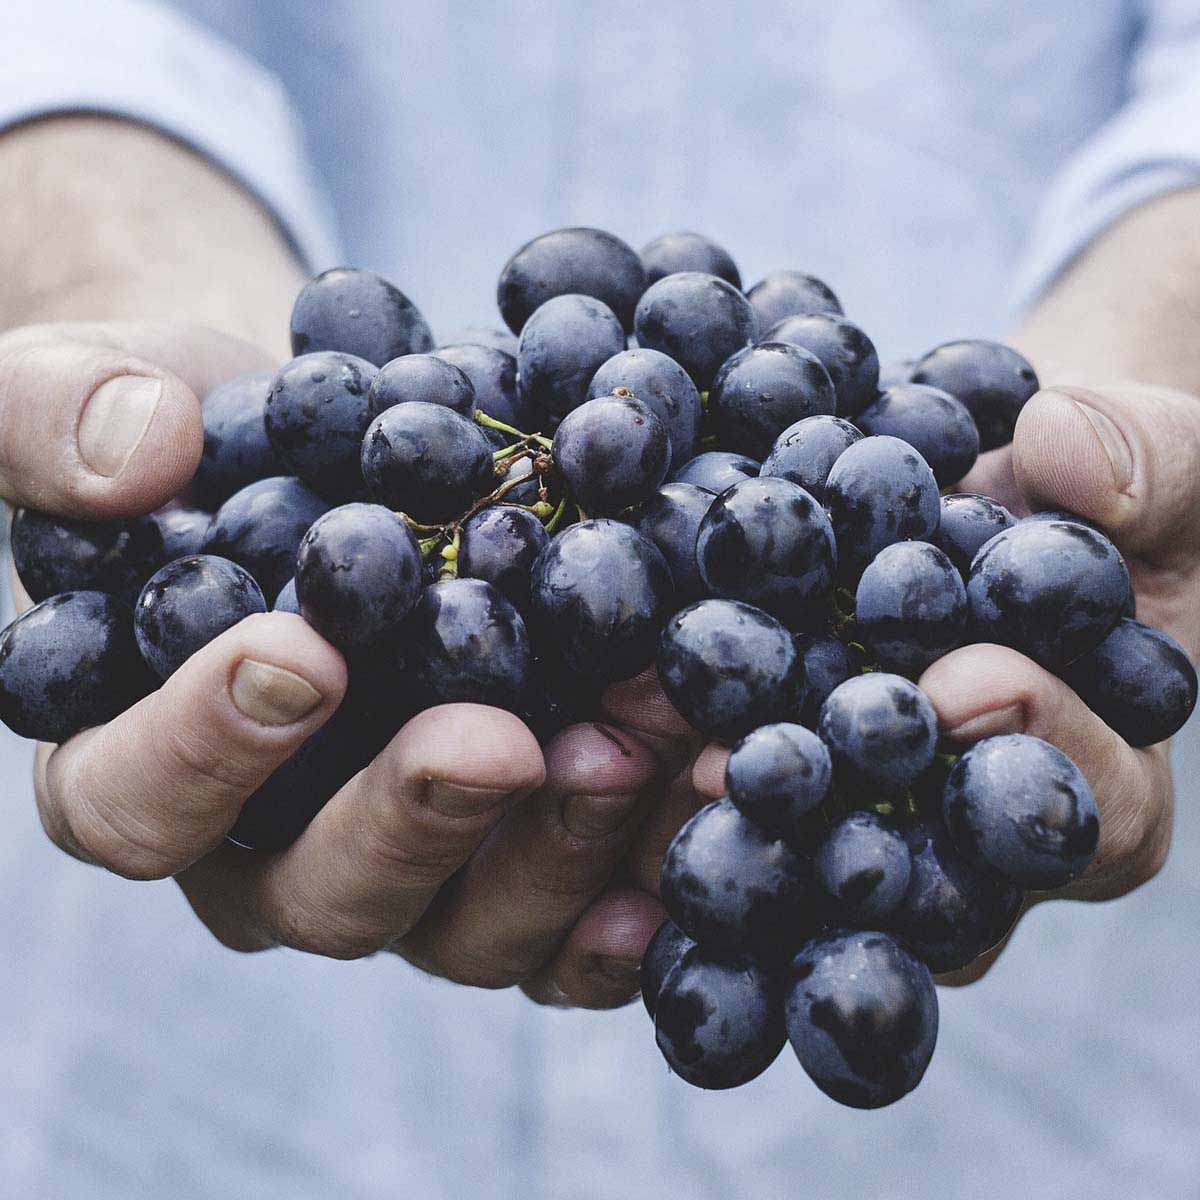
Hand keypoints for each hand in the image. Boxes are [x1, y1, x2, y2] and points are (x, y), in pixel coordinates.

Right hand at [5, 320, 668, 1008]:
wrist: (325, 451)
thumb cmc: (192, 438)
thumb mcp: (85, 391)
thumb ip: (59, 415)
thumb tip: (139, 454)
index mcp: (141, 766)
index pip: (136, 800)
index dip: (204, 748)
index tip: (299, 654)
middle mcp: (274, 849)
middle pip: (326, 893)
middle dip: (415, 822)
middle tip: (498, 741)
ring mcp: (409, 866)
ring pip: (468, 925)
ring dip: (558, 850)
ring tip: (637, 748)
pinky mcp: (513, 854)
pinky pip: (572, 914)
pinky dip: (636, 884)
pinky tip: (699, 813)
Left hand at [610, 382, 1199, 986]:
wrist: (1005, 489)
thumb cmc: (1107, 484)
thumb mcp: (1167, 452)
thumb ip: (1143, 456)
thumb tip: (1059, 450)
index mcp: (1109, 782)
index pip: (1090, 804)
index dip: (1034, 746)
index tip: (957, 684)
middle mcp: (983, 838)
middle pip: (930, 872)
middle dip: (847, 815)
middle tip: (758, 768)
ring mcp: (882, 821)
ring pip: (817, 858)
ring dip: (737, 817)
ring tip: (657, 762)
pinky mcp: (798, 783)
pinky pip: (744, 801)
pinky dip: (682, 770)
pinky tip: (610, 734)